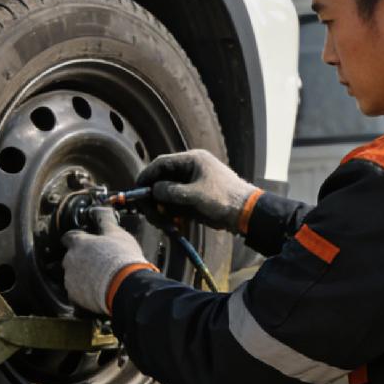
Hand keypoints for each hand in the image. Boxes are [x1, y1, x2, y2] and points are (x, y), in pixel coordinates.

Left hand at [61, 208, 150, 315]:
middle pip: (70, 257)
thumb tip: (97, 209)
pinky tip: (96, 291)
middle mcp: (69, 260)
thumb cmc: (122, 258)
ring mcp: (70, 280)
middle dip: (80, 258)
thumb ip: (103, 219)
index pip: (69, 237)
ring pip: (72, 275)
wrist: (125, 286)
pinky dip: (83, 292)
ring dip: (81, 275)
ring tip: (99, 278)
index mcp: (78, 243)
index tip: (85, 240)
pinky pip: (76, 293)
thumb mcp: (116, 233)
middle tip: (97, 260)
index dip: (77, 238)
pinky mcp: (74, 297)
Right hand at [134, 148, 258, 232]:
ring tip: (161, 220)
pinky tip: (169, 223)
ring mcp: (191, 184)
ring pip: (167, 193)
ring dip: (161, 207)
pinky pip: (176, 203)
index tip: (137, 188)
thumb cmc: (224, 198)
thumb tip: (154, 190)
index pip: (162, 163)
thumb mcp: (195, 194)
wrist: (246, 213)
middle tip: (148, 210)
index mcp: (192, 160)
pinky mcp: (194, 198)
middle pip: (163, 179)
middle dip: (153, 195)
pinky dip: (170, 212)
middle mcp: (190, 170)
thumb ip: (171, 192)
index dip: (148, 175)